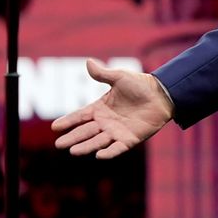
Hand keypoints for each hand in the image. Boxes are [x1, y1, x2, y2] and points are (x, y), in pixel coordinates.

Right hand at [51, 58, 173, 158]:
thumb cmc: (140, 85)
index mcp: (100, 108)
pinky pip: (118, 148)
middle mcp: (106, 122)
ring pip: (98, 141)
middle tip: (59, 144)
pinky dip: (109, 152)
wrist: (162, 94)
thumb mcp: (120, 77)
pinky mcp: (130, 139)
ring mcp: (117, 132)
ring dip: (86, 146)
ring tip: (73, 151)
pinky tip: (99, 156)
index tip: (55, 127)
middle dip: (73, 138)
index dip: (68, 121)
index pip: (80, 116)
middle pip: (85, 131)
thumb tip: (88, 61)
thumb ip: (103, 74)